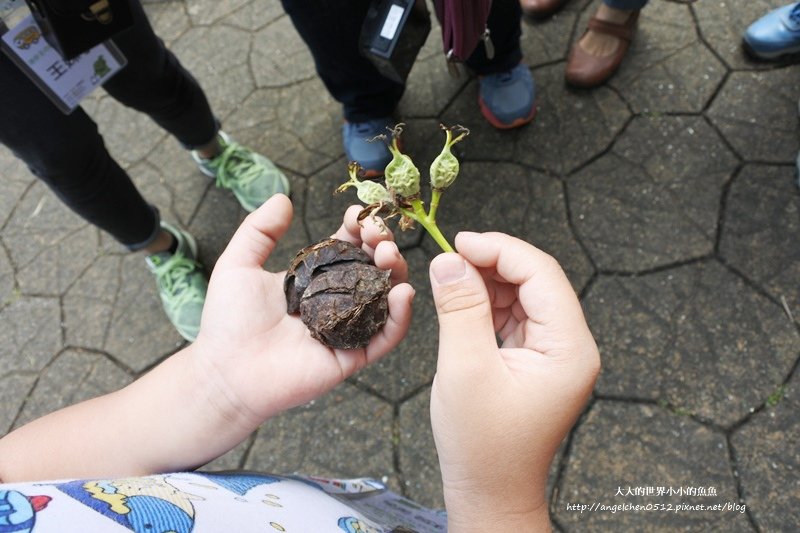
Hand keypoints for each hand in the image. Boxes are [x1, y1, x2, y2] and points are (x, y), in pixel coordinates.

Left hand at [193, 195, 413, 429]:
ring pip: (386, 299)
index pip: (349, 247)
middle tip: (379, 235)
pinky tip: (402, 293)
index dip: (359, 228)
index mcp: (315, 278)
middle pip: (373, 268)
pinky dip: (400, 316)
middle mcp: (336, 301)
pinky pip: (386, 337)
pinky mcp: (352, 356)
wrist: (225, 371)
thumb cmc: (228, 321)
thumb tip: (283, 198)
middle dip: (383, 245)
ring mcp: (347, 328)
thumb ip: (259, 230)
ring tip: (390, 256)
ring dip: (397, 273)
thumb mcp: (239, 264)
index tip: (358, 215)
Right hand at [428, 232, 599, 530]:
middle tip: (449, 256)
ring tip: (450, 279)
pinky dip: (487, 304)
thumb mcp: (465, 369)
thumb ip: (460, 308)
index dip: (500, 249)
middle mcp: (570, 347)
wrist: (490, 491)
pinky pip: (515, 317)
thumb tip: (448, 260)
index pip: (542, 275)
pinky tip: (462, 300)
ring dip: (487, 281)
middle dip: (493, 263)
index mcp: (569, 349)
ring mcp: (554, 353)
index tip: (458, 241)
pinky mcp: (535, 360)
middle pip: (536, 281)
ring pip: (524, 295)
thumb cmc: (482, 445)